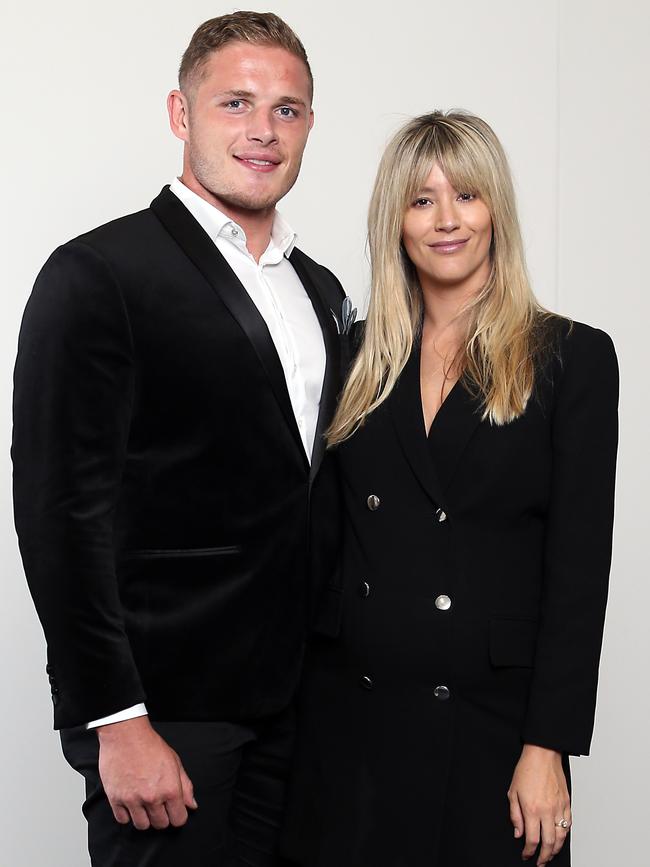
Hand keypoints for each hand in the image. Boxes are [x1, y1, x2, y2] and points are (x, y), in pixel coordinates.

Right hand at [97, 715, 197, 830]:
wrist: (125, 735)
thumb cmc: (150, 745)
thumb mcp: (175, 762)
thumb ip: (185, 786)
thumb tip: (191, 805)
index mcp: (170, 789)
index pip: (178, 820)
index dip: (177, 815)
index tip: (173, 810)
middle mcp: (152, 797)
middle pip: (160, 824)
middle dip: (162, 816)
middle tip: (158, 804)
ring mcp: (132, 800)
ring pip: (142, 826)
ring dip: (144, 817)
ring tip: (143, 803)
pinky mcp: (115, 799)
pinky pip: (123, 820)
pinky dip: (127, 814)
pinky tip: (130, 802)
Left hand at [507, 744, 570, 865]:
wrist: (542, 754)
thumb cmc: (527, 770)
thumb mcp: (512, 792)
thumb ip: (515, 815)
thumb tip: (518, 833)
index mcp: (532, 809)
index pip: (532, 839)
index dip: (529, 851)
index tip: (526, 854)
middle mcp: (547, 811)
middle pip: (548, 843)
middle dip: (544, 856)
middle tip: (540, 862)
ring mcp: (559, 808)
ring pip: (561, 837)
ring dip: (555, 849)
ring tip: (550, 854)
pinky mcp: (567, 803)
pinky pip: (568, 825)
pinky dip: (564, 835)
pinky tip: (559, 838)